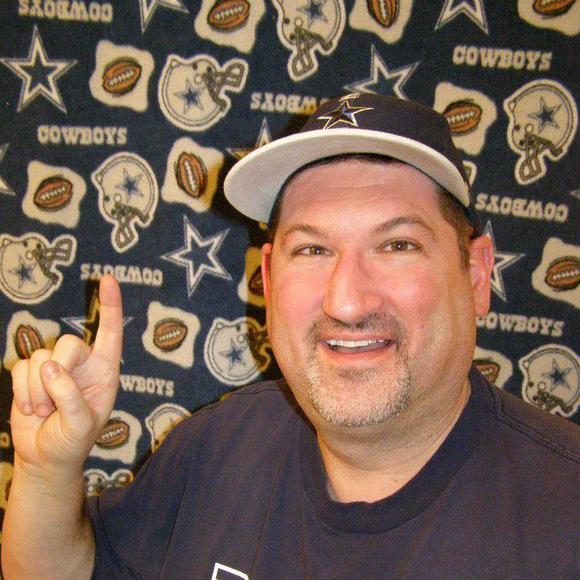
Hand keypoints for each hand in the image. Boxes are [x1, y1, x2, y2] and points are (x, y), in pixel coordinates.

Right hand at [10, 275, 122, 475]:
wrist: (45, 457)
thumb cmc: (73, 442)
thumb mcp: (81, 425)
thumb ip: (70, 396)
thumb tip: (49, 367)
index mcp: (105, 371)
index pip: (111, 333)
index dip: (111, 306)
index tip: (109, 279)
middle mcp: (83, 364)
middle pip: (68, 343)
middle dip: (56, 373)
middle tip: (52, 405)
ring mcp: (55, 367)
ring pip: (40, 357)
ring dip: (37, 390)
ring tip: (45, 411)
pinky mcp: (30, 374)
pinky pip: (20, 367)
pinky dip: (22, 391)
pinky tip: (32, 409)